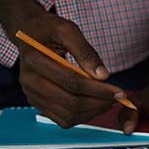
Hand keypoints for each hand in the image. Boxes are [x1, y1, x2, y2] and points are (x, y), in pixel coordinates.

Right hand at [13, 12, 122, 127]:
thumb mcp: (68, 30)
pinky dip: (81, 116)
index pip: (72, 82)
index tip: (119, 91)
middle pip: (70, 102)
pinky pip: (62, 119)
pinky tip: (94, 104)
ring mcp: (32, 94)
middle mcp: (29, 81)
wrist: (29, 34)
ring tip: (108, 101)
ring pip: (67, 116)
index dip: (99, 90)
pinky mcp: (37, 102)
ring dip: (92, 112)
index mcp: (35, 61)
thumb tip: (102, 76)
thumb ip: (86, 52)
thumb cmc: (49, 30)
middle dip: (99, 103)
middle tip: (118, 97)